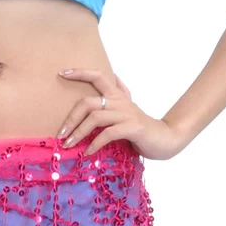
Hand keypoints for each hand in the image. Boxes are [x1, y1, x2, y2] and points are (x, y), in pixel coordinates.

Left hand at [56, 68, 186, 159]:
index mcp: (117, 96)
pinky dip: (94, 144)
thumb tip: (108, 82)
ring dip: (78, 132)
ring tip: (69, 145)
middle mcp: (120, 102)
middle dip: (71, 118)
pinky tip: (87, 153)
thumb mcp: (127, 110)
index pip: (97, 76)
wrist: (164, 139)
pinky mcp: (132, 128)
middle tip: (60, 133)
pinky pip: (107, 134)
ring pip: (95, 118)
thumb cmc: (140, 128)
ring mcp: (126, 114)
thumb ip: (117, 97)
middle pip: (88, 102)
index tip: (62, 73)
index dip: (80, 72)